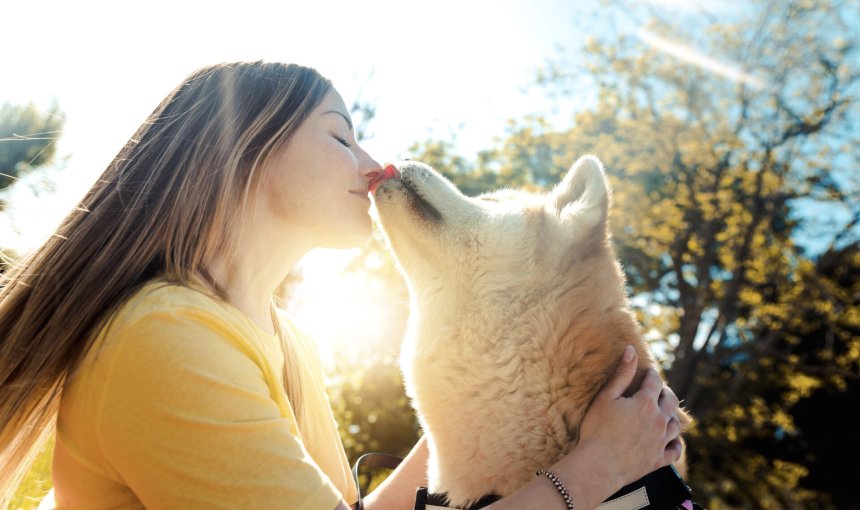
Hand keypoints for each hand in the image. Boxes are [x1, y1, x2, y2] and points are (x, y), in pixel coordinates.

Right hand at [578, 345, 682, 485]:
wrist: (599, 465)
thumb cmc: (597, 429)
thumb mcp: (606, 397)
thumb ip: (622, 373)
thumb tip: (631, 350)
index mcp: (645, 403)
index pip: (655, 382)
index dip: (652, 375)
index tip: (649, 373)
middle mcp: (659, 420)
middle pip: (670, 401)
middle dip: (665, 393)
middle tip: (658, 391)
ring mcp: (661, 441)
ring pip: (676, 425)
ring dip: (671, 416)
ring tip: (664, 413)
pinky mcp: (659, 460)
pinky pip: (676, 450)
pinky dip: (676, 443)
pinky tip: (673, 441)